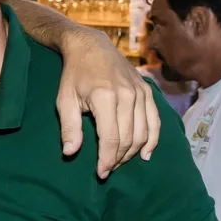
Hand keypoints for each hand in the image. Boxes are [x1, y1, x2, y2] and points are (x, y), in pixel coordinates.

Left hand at [56, 30, 160, 178]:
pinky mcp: (148, 91)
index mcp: (105, 98)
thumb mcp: (64, 100)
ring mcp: (141, 93)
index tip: (100, 173)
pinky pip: (155, 121)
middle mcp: (127, 96)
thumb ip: (69, 127)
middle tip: (107, 169)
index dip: (106, 160)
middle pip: (128, 139)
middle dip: (117, 159)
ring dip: (132, 152)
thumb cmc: (75, 75)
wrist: (92, 47)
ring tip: (119, 162)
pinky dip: (152, 140)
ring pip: (142, 133)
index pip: (110, 139)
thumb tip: (70, 153)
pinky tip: (145, 154)